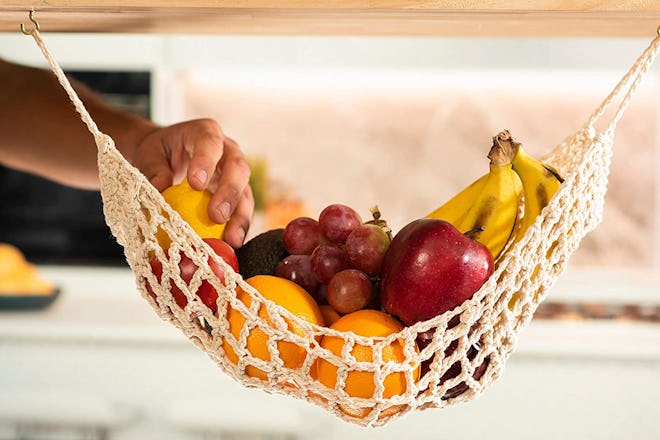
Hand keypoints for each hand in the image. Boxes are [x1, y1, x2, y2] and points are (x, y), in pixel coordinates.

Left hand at [131, 118, 252, 248]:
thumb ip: (154, 170)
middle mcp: (227, 150)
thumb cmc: (158, 154)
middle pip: (237, 168)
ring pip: (246, 192)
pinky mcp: (238, 194)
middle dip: (229, 193)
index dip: (206, 161)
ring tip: (232, 239)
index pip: (210, 142)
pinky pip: (243, 211)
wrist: (168, 156)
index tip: (196, 184)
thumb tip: (159, 192)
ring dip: (240, 216)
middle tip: (217, 216)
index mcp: (205, 132)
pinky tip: (232, 245)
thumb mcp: (149, 156)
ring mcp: (236, 174)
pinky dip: (238, 228)